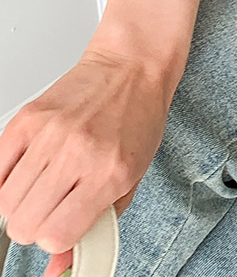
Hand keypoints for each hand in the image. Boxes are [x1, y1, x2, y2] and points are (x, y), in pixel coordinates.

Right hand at [0, 45, 175, 274]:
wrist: (132, 65)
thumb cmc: (138, 116)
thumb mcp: (132, 175)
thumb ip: (97, 224)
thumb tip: (59, 267)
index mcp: (109, 173)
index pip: (55, 236)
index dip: (56, 237)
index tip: (65, 224)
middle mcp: (77, 154)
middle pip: (23, 224)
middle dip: (36, 223)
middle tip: (55, 203)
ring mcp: (49, 135)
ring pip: (5, 202)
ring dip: (21, 201)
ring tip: (46, 181)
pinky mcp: (27, 119)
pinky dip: (6, 177)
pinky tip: (29, 167)